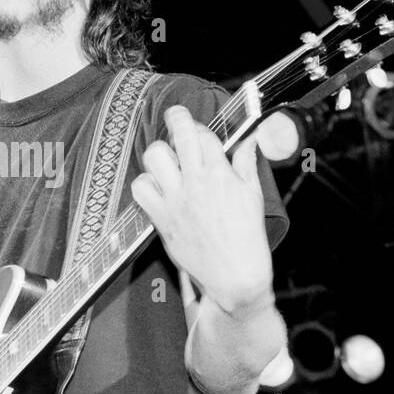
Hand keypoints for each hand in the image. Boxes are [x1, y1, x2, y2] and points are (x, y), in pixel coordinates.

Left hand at [131, 105, 273, 313]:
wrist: (233, 275)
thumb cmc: (246, 238)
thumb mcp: (253, 196)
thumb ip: (246, 163)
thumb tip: (250, 139)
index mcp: (220, 175)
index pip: (203, 134)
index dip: (198, 125)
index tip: (196, 127)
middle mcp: (195, 183)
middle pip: (179, 135)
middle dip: (177, 118)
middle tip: (176, 118)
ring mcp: (175, 200)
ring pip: (154, 156)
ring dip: (159, 153)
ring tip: (167, 160)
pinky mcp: (161, 218)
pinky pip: (140, 189)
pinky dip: (145, 183)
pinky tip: (157, 186)